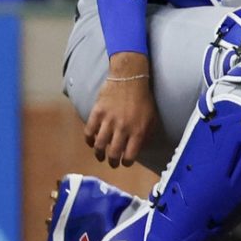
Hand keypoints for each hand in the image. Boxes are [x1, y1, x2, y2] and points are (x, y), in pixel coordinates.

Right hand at [85, 53, 156, 167]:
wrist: (129, 78)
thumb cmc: (143, 98)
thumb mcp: (151, 118)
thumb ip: (145, 134)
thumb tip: (139, 148)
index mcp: (137, 131)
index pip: (130, 155)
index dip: (127, 162)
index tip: (125, 162)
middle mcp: (122, 128)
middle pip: (113, 153)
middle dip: (112, 162)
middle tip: (112, 163)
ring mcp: (108, 121)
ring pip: (99, 145)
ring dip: (99, 154)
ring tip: (100, 155)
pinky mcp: (97, 113)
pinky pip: (89, 131)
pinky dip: (89, 140)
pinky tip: (91, 142)